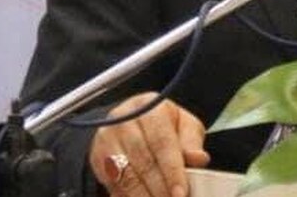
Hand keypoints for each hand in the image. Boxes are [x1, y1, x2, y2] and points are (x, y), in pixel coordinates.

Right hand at [89, 93, 210, 196]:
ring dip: (144, 196)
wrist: (132, 122)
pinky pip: (113, 186)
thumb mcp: (183, 125)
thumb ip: (191, 142)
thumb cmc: (163, 125)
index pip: (161, 142)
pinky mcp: (98, 160)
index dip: (172, 170)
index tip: (181, 192)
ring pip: (126, 177)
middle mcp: (124, 122)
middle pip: (143, 162)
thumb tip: (199, 159)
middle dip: (160, 188)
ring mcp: (106, 140)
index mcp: (149, 108)